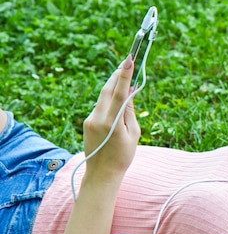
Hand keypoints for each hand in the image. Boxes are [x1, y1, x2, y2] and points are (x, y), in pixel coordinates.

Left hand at [82, 55, 139, 180]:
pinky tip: (116, 99)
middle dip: (117, 75)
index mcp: (112, 123)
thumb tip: (129, 91)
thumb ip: (129, 111)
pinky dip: (109, 99)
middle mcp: (98, 118)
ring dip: (113, 86)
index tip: (129, 60)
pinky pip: (100, 105)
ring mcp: (90, 120)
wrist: (102, 173)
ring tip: (124, 78)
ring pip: (103, 97)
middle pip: (108, 90)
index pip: (119, 93)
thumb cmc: (123, 156)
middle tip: (126, 63)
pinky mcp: (87, 122)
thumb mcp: (133, 133)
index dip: (124, 75)